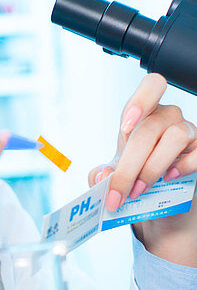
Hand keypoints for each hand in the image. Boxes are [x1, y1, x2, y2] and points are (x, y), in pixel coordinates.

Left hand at [88, 73, 196, 265]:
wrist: (161, 204)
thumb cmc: (136, 179)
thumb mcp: (115, 176)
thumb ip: (102, 175)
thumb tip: (102, 176)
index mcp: (144, 114)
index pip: (152, 86)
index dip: (140, 101)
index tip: (125, 128)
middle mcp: (168, 118)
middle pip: (150, 129)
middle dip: (130, 165)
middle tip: (119, 192)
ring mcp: (189, 133)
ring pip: (175, 137)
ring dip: (152, 168)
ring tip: (139, 191)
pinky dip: (182, 166)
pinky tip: (169, 179)